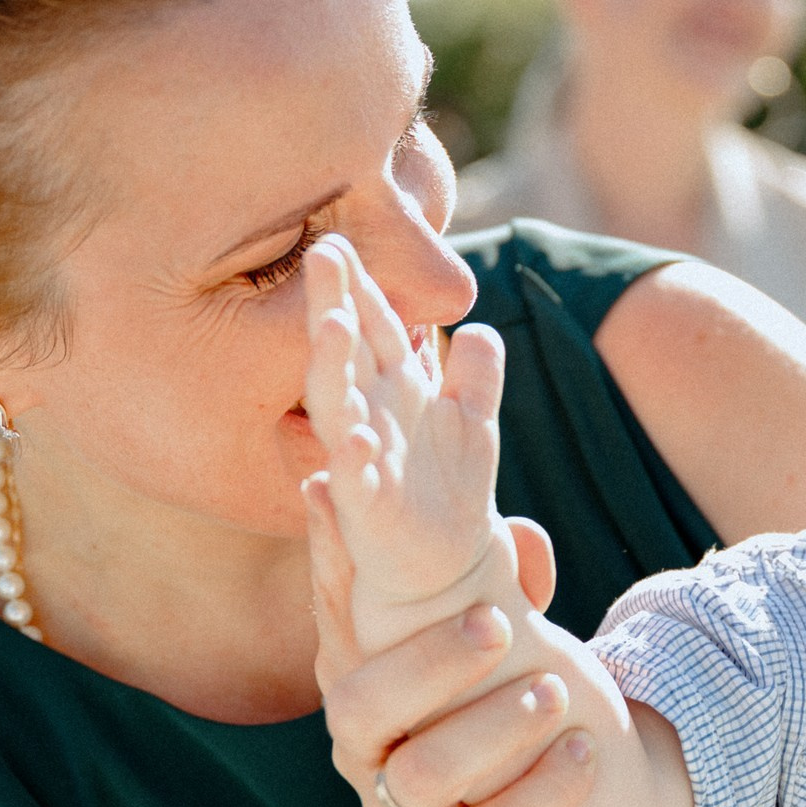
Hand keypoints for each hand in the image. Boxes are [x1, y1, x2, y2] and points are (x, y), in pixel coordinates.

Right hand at [302, 234, 509, 634]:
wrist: (443, 570)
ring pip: (338, 406)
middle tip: (323, 251)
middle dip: (334, 304)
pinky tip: (352, 438)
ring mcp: (363, 460)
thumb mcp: (473, 424)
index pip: (377, 327)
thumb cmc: (447, 492)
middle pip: (348, 351)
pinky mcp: (369, 509)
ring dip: (332, 367)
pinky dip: (352, 459)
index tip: (340, 236)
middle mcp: (368, 416)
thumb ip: (478, 377)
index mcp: (394, 390)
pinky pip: (355, 481)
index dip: (364, 286)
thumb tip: (482, 329)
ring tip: (332, 325)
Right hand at [306, 471, 587, 806]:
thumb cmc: (481, 722)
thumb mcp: (484, 654)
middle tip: (499, 624)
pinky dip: (541, 798)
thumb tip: (525, 535)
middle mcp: (359, 747)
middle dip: (429, 661)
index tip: (363, 512)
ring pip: (421, 775)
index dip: (334, 564)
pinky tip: (585, 755)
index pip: (333, 617)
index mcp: (357, 677)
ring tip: (555, 695)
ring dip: (494, 729)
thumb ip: (498, 592)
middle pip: (356, 705)